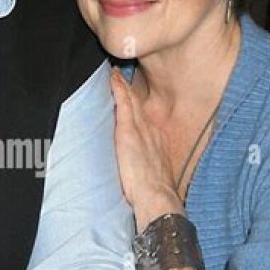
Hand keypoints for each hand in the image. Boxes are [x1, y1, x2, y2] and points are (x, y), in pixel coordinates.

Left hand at [110, 68, 181, 228]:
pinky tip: (113, 79)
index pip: (144, 117)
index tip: (131, 95)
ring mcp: (141, 129)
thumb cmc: (154, 192)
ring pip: (131, 101)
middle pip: (139, 105)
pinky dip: (119, 90)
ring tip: (115, 73)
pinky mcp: (129, 131)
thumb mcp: (154, 173)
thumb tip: (140, 166)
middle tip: (121, 74)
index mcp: (157, 140)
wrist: (156, 196)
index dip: (137, 105)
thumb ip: (146, 164)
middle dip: (131, 90)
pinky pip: (123, 104)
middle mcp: (151, 130)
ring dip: (123, 86)